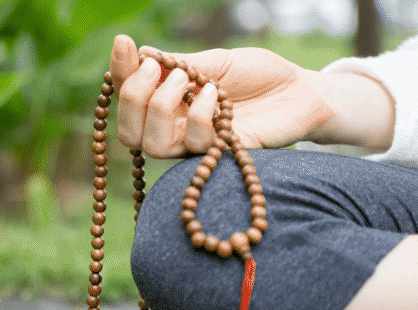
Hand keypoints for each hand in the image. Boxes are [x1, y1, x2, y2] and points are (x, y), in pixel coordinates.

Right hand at [109, 34, 333, 158]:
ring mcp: (195, 145)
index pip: (127, 96)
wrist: (299, 91)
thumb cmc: (258, 75)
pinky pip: (195, 144)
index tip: (125, 44)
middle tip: (157, 70)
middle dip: (133, 97)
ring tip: (188, 80)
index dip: (119, 74)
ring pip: (153, 146)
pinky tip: (217, 95)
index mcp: (168, 100)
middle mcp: (176, 127)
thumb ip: (178, 64)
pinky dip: (200, 114)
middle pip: (129, 133)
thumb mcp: (215, 61)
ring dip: (162, 107)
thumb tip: (139, 53)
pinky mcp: (219, 156)